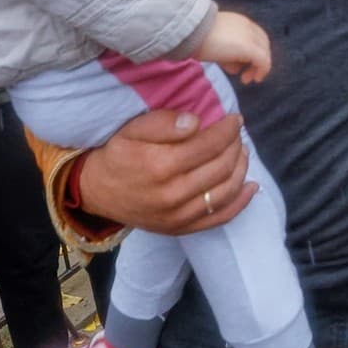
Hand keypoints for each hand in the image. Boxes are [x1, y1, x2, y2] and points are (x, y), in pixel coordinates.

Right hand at [76, 110, 255, 234]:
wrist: (96, 192)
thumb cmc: (117, 155)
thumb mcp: (131, 130)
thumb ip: (163, 123)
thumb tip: (196, 122)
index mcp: (160, 165)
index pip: (209, 144)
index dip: (227, 129)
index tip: (234, 118)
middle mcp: (172, 194)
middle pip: (221, 166)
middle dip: (236, 145)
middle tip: (237, 133)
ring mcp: (178, 215)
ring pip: (225, 191)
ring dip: (241, 168)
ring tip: (242, 152)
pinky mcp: (181, 228)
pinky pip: (219, 217)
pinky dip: (240, 202)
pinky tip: (251, 186)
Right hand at [194, 10, 272, 84]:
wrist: (191, 31)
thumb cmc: (195, 38)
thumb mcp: (214, 43)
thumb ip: (227, 53)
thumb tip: (236, 67)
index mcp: (239, 22)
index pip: (254, 36)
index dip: (252, 51)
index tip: (242, 64)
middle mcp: (247, 26)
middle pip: (262, 44)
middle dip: (257, 60)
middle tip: (247, 74)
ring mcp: (250, 36)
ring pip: (264, 53)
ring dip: (257, 67)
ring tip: (245, 79)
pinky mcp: (249, 47)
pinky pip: (263, 60)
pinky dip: (262, 71)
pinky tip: (255, 79)